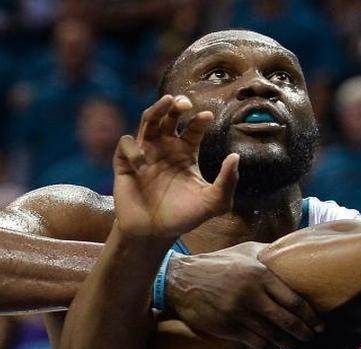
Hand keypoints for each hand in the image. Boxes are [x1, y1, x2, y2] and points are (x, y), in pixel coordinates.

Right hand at [113, 94, 239, 240]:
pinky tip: (143, 164)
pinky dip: (134, 148)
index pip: (193, 128)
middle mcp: (165, 148)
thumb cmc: (184, 217)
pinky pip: (126, 143)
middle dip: (176, 105)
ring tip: (167, 103)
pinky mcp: (125, 163)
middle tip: (184, 102)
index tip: (207, 117)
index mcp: (186, 153)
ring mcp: (145, 153)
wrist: (154, 234)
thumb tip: (235, 156)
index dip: (199, 120)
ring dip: (156, 109)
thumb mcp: (213, 203)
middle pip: (169, 117)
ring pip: (147, 120)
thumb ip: (227, 182)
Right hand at [164, 242, 322, 348]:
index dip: (311, 316)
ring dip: (286, 343)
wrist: (181, 280)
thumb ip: (269, 254)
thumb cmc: (217, 264)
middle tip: (311, 338)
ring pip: (272, 335)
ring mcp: (239, 313)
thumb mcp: (245, 252)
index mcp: (261, 274)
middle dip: (304, 333)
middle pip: (288, 321)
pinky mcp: (227, 328)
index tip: (319, 325)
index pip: (295, 301)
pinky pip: (254, 342)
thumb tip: (293, 252)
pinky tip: (269, 345)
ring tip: (292, 345)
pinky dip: (264, 346)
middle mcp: (252, 295)